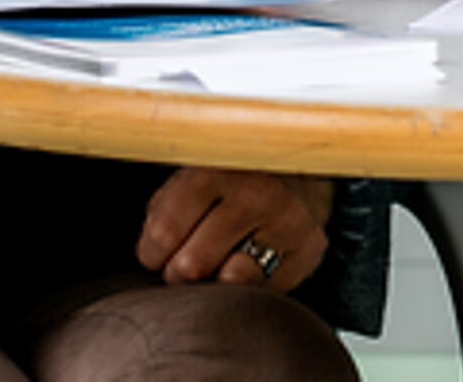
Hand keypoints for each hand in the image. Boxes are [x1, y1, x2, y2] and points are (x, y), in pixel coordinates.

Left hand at [136, 168, 332, 291]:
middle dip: (181, 273)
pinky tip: (251, 262)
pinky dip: (250, 287)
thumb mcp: (187, 184)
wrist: (294, 172)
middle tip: (190, 260)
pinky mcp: (310, 248)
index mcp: (216, 170)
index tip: (160, 250)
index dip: (152, 254)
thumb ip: (164, 217)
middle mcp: (257, 193)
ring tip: (220, 263)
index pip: (163, 235)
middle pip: (192, 265)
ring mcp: (288, 221)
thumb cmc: (226, 186)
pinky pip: (264, 292)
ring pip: (232, 281)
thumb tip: (157, 261)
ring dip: (218, 282)